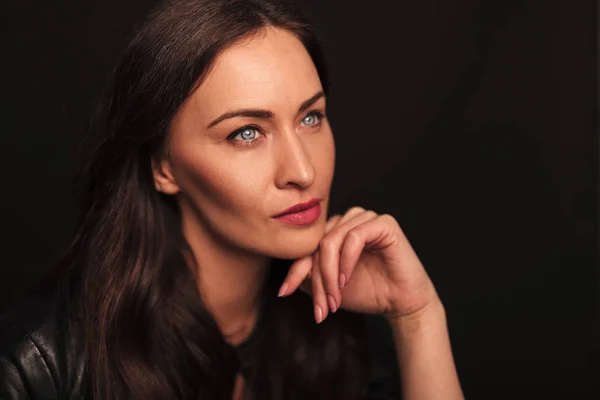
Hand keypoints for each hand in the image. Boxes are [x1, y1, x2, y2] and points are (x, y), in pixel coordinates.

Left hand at [278, 207, 439, 322]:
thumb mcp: (329, 286)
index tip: (284, 293)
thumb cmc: (368, 292)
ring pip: (331, 241)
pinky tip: (346, 280)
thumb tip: (286, 279)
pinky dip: (346, 261)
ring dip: (329, 274)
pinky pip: (354, 237)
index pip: (306, 247)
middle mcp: (347, 220)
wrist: (400, 303)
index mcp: (333, 231)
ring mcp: (365, 218)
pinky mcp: (383, 223)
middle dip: (317, 280)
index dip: (294, 270)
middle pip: (317, 245)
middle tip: (321, 308)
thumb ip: (308, 277)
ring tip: (334, 299)